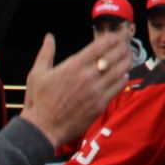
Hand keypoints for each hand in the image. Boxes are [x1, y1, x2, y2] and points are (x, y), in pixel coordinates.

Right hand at [20, 32, 128, 147]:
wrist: (43, 128)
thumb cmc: (38, 101)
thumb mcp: (37, 73)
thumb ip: (46, 53)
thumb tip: (49, 36)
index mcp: (73, 66)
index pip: (99, 47)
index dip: (110, 39)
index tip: (115, 36)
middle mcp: (87, 77)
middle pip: (113, 57)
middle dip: (121, 48)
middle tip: (125, 44)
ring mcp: (96, 91)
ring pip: (119, 71)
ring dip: (125, 62)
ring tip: (128, 57)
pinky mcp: (100, 105)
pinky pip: (118, 88)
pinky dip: (123, 79)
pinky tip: (123, 75)